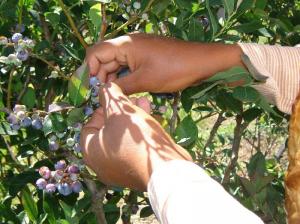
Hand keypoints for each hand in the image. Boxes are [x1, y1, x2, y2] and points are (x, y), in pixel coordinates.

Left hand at [80, 83, 191, 190]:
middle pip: (107, 131)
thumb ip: (109, 95)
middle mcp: (102, 164)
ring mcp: (120, 170)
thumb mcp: (121, 111)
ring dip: (132, 119)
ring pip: (122, 138)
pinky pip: (133, 148)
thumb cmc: (137, 139)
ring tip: (143, 103)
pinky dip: (139, 133)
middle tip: (131, 99)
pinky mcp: (137, 171)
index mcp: (91, 151)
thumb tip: (104, 87)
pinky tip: (150, 116)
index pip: (88, 125)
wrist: (166, 169)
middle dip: (120, 111)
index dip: (101, 109)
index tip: (114, 100)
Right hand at [85, 33, 243, 94]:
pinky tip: (125, 89)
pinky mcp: (146, 55)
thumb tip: (105, 93)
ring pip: (117, 62)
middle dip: (100, 76)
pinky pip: (128, 65)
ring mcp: (138, 49)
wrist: (201, 62)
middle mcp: (129, 43)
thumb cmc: (174, 69)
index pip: (96, 53)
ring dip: (112, 78)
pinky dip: (124, 76)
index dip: (90, 70)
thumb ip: (122, 87)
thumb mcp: (145, 81)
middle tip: (102, 96)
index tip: (90, 88)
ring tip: (113, 95)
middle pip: (105, 58)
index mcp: (126, 44)